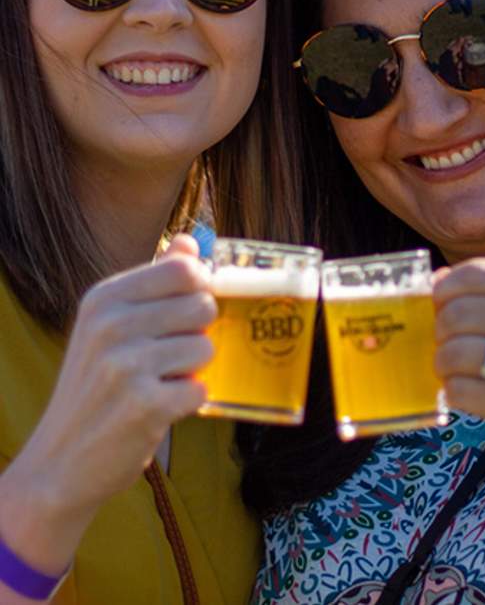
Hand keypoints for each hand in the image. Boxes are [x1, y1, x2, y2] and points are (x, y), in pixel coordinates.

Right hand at [0, 234, 215, 568]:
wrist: (58, 464)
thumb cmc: (94, 388)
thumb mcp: (110, 325)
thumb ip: (154, 281)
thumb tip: (189, 242)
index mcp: (104, 298)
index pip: (183, 268)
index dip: (200, 288)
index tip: (189, 309)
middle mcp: (111, 324)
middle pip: (203, 306)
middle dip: (197, 334)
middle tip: (167, 356)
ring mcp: (126, 365)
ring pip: (205, 349)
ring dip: (191, 371)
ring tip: (157, 384)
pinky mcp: (145, 405)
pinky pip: (201, 389)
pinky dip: (187, 403)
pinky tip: (157, 409)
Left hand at [433, 257, 484, 485]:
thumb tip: (438, 279)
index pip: (478, 272)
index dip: (446, 288)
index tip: (440, 305)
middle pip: (457, 312)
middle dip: (440, 332)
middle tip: (448, 345)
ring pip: (454, 351)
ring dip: (443, 364)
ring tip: (454, 371)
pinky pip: (460, 390)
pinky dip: (452, 393)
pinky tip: (466, 393)